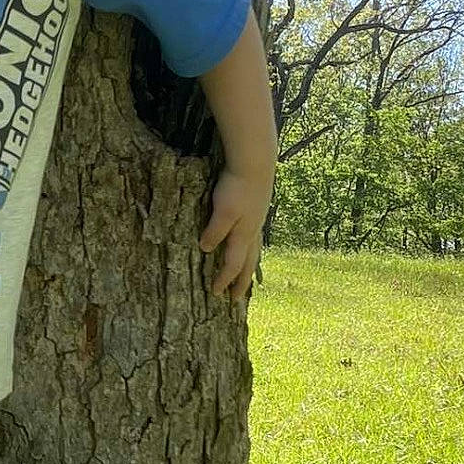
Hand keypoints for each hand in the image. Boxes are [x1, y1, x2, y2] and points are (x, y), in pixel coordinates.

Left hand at [198, 168, 271, 300]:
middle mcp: (253, 232)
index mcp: (243, 235)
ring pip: (254, 252)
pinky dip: (252, 249)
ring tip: (247, 277)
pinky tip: (249, 245)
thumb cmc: (237, 187)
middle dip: (241, 282)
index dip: (224, 280)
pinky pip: (255, 239)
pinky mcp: (258, 211)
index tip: (216, 294)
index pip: (232, 264)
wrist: (255, 164)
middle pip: (248, 264)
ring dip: (249, 268)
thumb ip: (215, 231)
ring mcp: (257, 222)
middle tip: (237, 299)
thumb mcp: (222, 211)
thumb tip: (205, 250)